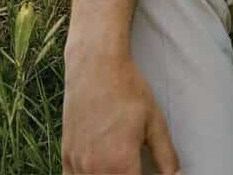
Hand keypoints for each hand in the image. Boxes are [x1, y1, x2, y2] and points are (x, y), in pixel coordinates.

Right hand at [62, 51, 181, 172]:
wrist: (96, 67)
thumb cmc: (127, 90)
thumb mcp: (155, 121)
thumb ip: (166, 155)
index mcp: (120, 163)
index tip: (149, 172)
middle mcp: (95, 170)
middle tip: (135, 166)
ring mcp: (77, 165)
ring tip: (120, 165)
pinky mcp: (66, 158)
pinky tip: (100, 168)